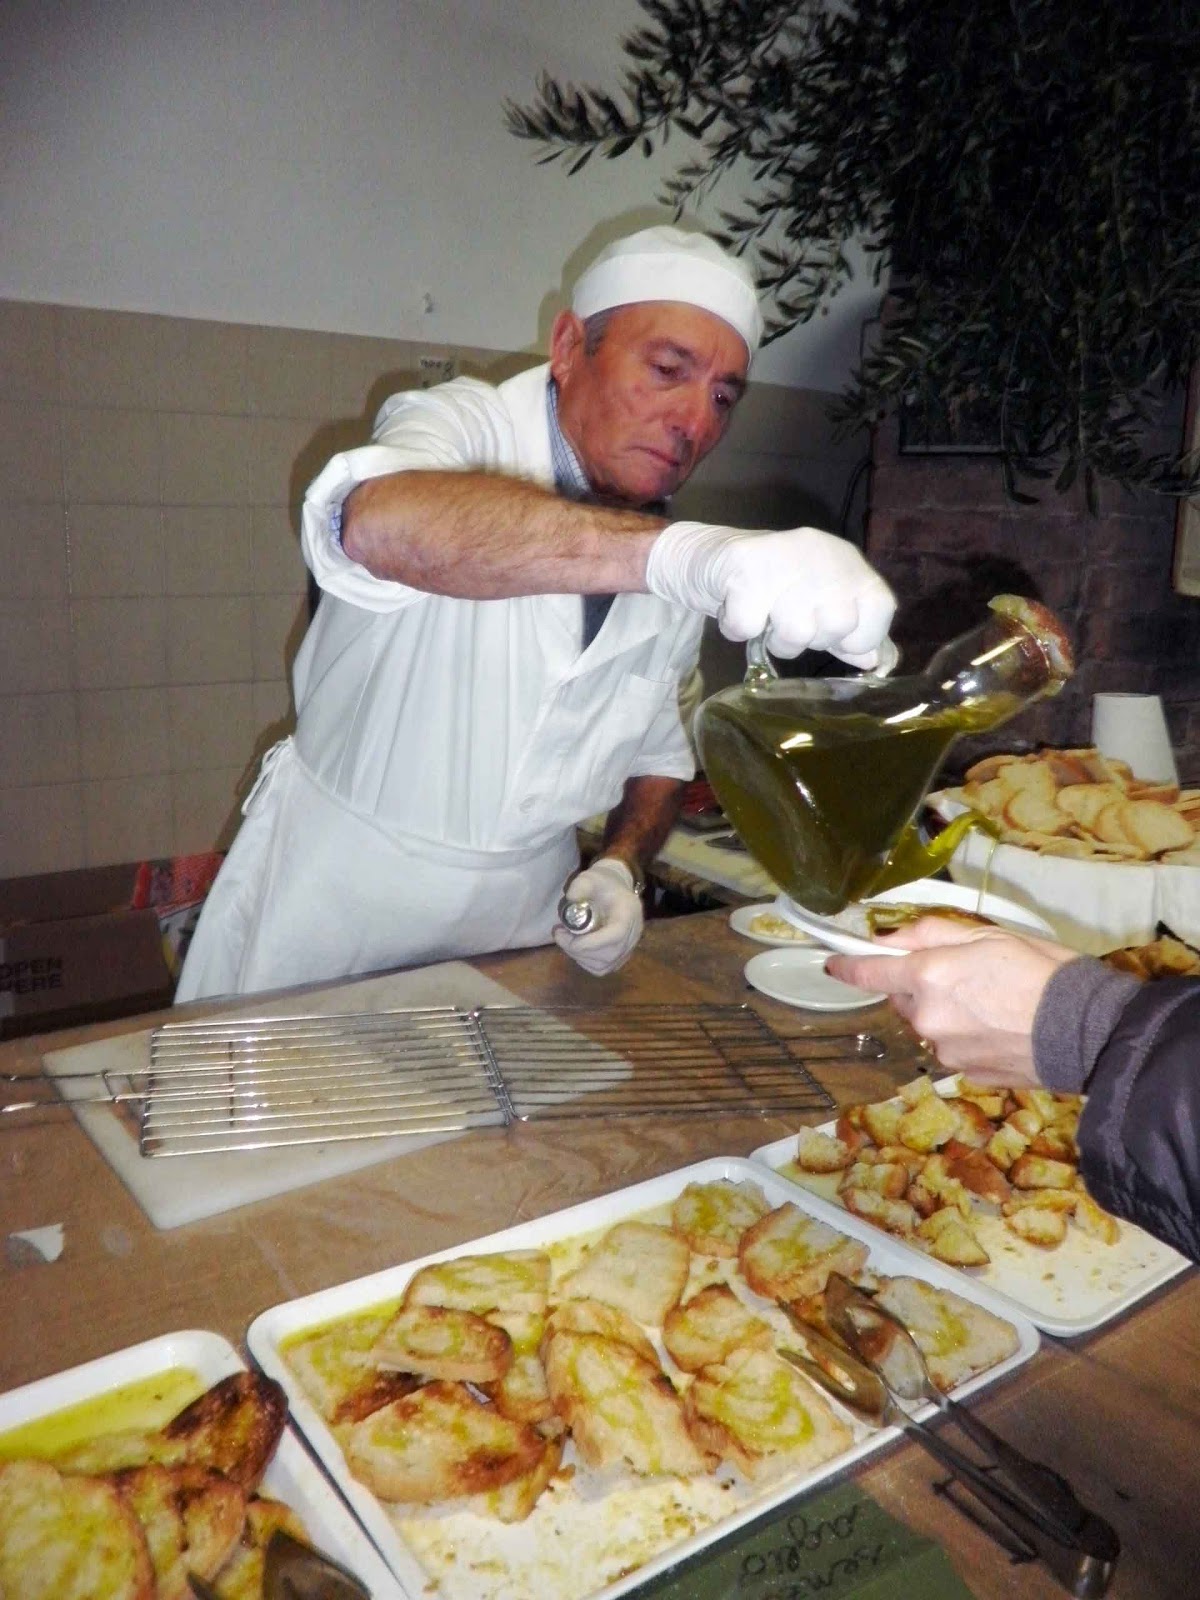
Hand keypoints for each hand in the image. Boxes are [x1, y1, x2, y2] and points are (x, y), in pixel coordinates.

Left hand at [553, 858, 643, 975]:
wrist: (616, 888)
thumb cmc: (602, 883)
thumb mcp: (590, 877)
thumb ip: (580, 885)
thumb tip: (570, 898)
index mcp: (628, 913)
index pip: (615, 936)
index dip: (590, 942)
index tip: (566, 935)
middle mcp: (633, 934)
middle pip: (609, 955)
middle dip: (579, 950)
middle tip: (559, 935)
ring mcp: (630, 947)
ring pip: (605, 965)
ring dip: (580, 957)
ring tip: (566, 941)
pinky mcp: (622, 956)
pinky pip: (604, 968)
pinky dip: (586, 963)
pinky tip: (576, 949)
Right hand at [644, 521, 895, 666]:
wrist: (709, 558)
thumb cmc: (770, 588)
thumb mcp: (814, 608)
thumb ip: (844, 634)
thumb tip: (873, 660)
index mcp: (848, 563)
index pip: (880, 609)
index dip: (858, 637)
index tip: (832, 639)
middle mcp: (823, 554)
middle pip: (838, 624)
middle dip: (810, 640)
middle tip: (788, 625)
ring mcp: (785, 557)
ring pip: (796, 631)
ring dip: (774, 640)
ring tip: (763, 619)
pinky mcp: (746, 564)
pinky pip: (749, 626)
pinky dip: (738, 630)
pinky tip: (737, 610)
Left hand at [825, 918, 1078, 1082]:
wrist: (1085, 1031)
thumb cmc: (1041, 971)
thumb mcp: (987, 935)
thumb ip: (930, 935)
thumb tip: (890, 938)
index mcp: (928, 975)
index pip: (869, 973)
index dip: (848, 966)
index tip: (833, 963)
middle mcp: (927, 1017)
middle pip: (903, 999)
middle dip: (918, 986)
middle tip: (962, 975)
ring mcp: (945, 1050)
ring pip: (928, 1025)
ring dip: (944, 1013)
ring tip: (990, 1004)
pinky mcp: (965, 1073)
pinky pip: (952, 1048)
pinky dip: (965, 1037)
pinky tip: (998, 1029)